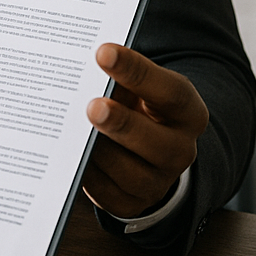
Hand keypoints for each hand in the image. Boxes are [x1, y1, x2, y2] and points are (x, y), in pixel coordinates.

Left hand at [82, 43, 208, 217]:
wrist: (141, 148)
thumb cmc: (134, 105)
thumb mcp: (135, 87)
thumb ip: (117, 78)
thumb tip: (82, 66)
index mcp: (186, 112)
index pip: (170, 92)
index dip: (137, 72)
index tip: (103, 52)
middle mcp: (179, 150)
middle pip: (157, 143)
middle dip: (122, 124)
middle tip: (92, 106)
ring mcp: (158, 181)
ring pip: (131, 174)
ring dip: (100, 152)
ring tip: (74, 133)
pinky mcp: (131, 202)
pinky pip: (108, 194)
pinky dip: (87, 175)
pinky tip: (68, 156)